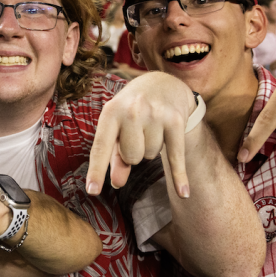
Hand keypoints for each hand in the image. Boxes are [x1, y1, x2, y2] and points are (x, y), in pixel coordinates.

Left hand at [86, 71, 196, 197]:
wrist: (164, 83)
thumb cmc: (133, 110)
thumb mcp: (118, 126)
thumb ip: (114, 155)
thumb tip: (116, 183)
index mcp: (111, 111)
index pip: (101, 146)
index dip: (97, 170)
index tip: (92, 191)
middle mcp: (132, 110)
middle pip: (131, 157)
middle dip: (133, 154)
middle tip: (137, 134)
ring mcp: (155, 114)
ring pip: (150, 155)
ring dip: (151, 149)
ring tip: (151, 129)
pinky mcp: (176, 120)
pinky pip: (175, 157)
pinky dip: (179, 177)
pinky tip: (183, 193)